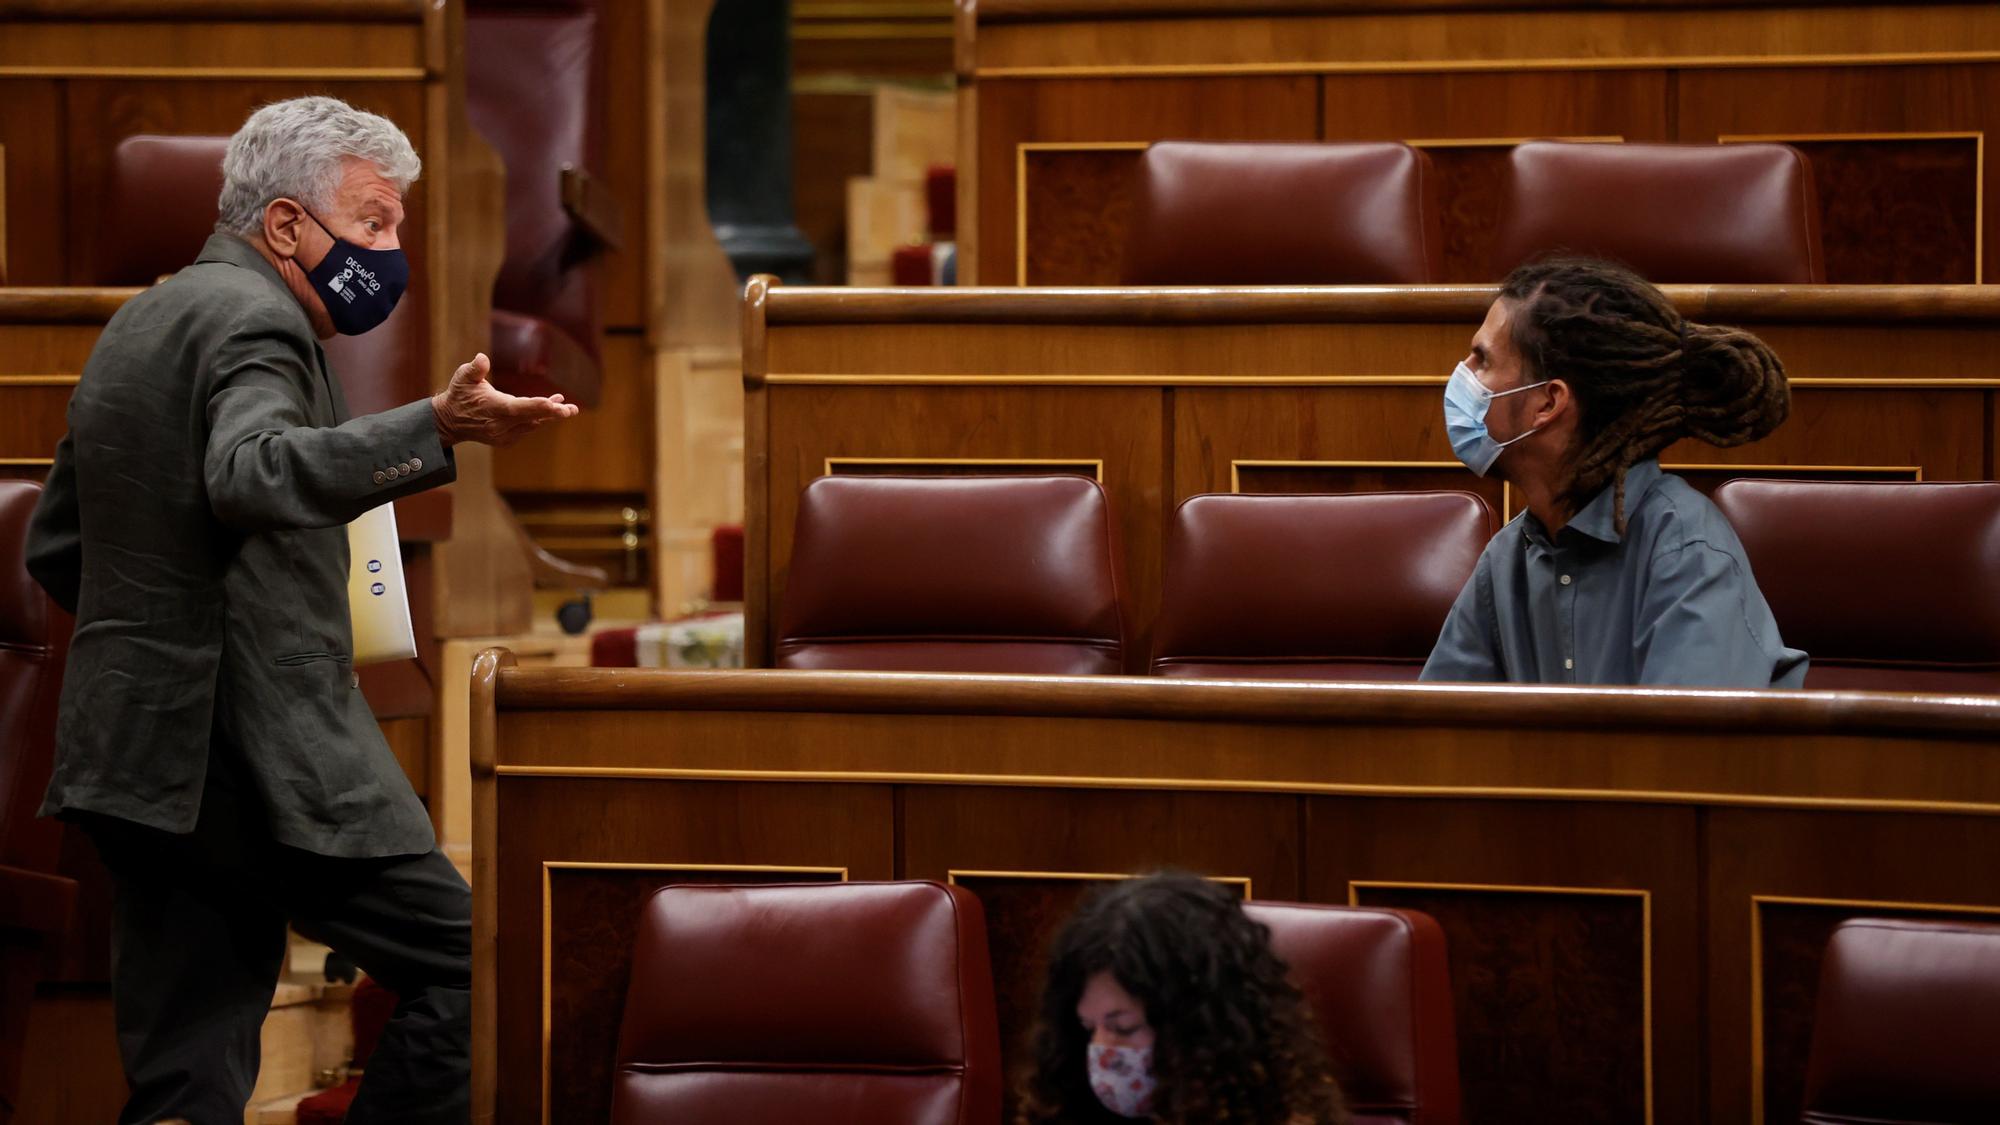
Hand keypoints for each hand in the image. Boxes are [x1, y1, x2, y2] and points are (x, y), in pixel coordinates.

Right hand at [430, 353, 578, 447]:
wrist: (451, 421)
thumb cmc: (459, 394)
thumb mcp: (462, 377)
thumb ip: (474, 369)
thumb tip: (482, 358)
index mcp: (492, 408)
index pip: (517, 408)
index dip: (536, 406)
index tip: (553, 404)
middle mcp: (499, 425)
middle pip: (530, 418)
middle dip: (552, 413)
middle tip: (570, 410)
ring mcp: (503, 435)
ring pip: (532, 423)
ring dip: (549, 415)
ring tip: (568, 407)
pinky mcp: (507, 439)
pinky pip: (528, 428)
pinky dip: (539, 419)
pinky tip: (552, 408)